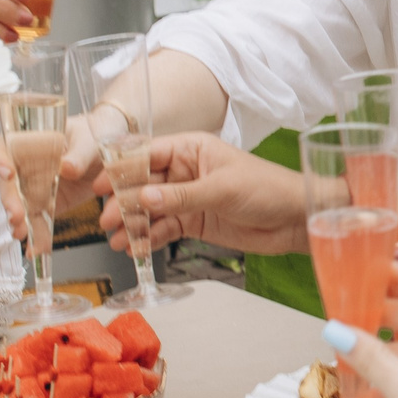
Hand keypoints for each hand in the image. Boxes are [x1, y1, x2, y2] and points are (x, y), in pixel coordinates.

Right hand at [118, 134, 308, 256]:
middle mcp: (185, 171)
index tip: (102, 185)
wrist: (294, 218)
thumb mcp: (222, 189)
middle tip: (108, 220)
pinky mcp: (193, 220)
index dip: (123, 169)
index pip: (148, 154)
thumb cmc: (267, 188)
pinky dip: (148, 238)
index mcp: (192, 149)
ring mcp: (187, 197)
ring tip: (118, 239)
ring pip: (150, 208)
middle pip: (143, 183)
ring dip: (133, 223)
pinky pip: (163, 228)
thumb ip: (182, 196)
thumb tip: (145, 197)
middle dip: (124, 202)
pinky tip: (135, 247)